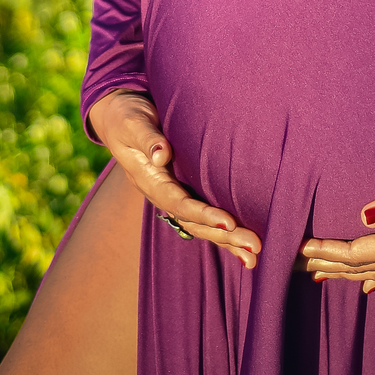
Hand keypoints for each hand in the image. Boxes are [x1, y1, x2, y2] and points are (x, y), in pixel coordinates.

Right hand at [87, 89, 260, 267]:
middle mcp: (161, 193)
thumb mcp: (133, 123)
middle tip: (254, 247)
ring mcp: (172, 194)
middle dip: (224, 237)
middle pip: (194, 222)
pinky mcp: (182, 189)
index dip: (202, 214)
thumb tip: (161, 155)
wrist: (119, 116)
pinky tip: (240, 247)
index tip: (228, 223)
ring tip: (253, 258)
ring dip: (227, 242)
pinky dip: (221, 232)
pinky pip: (202, 216)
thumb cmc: (127, 116)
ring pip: (200, 225)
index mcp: (149, 180)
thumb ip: (147, 138)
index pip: (178, 202)